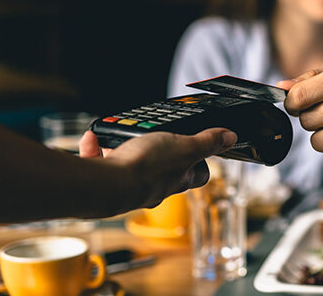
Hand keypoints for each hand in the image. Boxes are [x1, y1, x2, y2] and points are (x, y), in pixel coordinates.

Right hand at [78, 129, 236, 208]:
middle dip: (158, 152)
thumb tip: (230, 137)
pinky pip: (101, 163)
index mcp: (178, 179)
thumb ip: (207, 142)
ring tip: (119, 135)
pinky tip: (93, 138)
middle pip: (164, 170)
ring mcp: (130, 187)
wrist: (105, 187)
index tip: (199, 146)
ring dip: (123, 148)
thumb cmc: (147, 169)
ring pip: (129, 166)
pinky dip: (95, 149)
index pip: (198, 174)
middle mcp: (156, 187)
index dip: (201, 161)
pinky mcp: (105, 184)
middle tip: (153, 135)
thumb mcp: (185, 146)